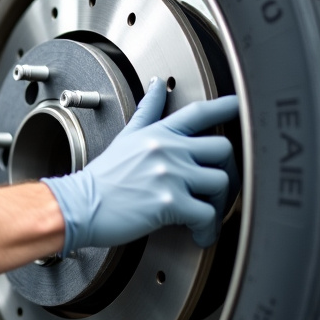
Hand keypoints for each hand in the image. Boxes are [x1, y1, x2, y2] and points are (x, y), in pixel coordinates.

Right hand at [43, 78, 239, 252]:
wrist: (79, 206)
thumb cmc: (102, 179)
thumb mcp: (125, 137)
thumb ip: (148, 112)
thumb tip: (157, 85)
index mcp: (158, 134)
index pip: (198, 112)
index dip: (225, 106)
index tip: (240, 105)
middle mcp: (167, 150)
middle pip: (223, 149)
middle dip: (228, 170)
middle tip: (220, 187)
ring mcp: (169, 175)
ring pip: (221, 182)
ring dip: (220, 202)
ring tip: (207, 213)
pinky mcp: (169, 203)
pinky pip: (207, 214)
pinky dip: (207, 228)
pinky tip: (198, 233)